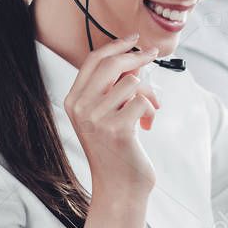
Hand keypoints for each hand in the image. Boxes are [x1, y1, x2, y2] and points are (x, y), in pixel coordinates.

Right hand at [64, 34, 160, 197]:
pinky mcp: (116, 129)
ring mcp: (96, 118)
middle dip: (138, 57)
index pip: (94, 60)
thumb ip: (110, 89)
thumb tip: (135, 59)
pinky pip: (143, 101)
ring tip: (147, 112)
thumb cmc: (116, 149)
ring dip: (149, 94)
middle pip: (113, 64)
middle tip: (154, 55)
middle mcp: (80, 108)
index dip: (117, 46)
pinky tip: (147, 125)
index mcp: (73, 101)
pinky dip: (151, 111)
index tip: (135, 39)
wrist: (119, 187)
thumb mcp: (103, 116)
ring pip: (132, 82)